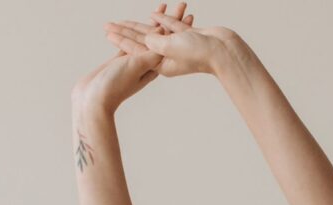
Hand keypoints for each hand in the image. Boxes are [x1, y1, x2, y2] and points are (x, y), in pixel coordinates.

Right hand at [71, 2, 193, 114]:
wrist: (94, 100)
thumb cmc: (115, 86)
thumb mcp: (137, 67)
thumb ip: (150, 51)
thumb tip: (163, 33)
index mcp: (154, 67)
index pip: (170, 42)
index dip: (180, 29)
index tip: (190, 15)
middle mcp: (147, 64)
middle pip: (162, 38)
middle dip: (172, 21)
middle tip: (182, 4)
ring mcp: (134, 62)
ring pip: (147, 36)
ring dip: (156, 21)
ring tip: (163, 5)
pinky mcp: (121, 60)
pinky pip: (132, 39)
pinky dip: (136, 28)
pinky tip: (142, 21)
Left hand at [105, 3, 234, 77]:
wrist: (224, 52)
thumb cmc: (200, 54)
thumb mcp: (172, 48)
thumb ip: (156, 42)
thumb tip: (146, 37)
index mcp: (161, 63)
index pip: (137, 48)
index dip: (121, 39)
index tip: (108, 32)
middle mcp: (167, 57)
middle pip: (141, 41)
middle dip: (125, 33)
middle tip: (108, 26)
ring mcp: (178, 48)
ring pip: (155, 33)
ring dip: (141, 25)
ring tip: (126, 20)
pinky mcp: (188, 39)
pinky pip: (171, 27)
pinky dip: (164, 19)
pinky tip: (155, 13)